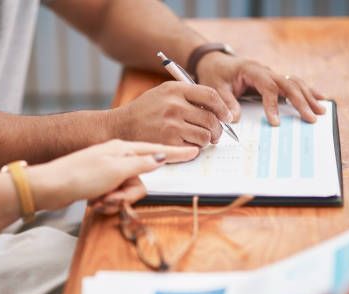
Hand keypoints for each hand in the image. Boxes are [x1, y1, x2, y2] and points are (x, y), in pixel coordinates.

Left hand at [26, 140, 197, 211]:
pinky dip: (106, 202)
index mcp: (123, 149)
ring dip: (115, 201)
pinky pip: (113, 196)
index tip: (193, 151)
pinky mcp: (98, 184)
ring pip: (126, 191)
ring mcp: (107, 171)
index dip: (174, 154)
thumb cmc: (81, 174)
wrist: (50, 185)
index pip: (155, 151)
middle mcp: (117, 158)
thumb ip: (141, 163)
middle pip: (139, 180)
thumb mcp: (116, 168)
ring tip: (98, 200)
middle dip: (127, 194)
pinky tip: (93, 202)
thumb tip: (161, 157)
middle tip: (111, 197)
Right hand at [110, 81, 232, 146]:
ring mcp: (171, 125)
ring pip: (206, 136)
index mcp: (175, 90)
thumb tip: (218, 109)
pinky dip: (194, 149)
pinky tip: (186, 145)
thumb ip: (188, 96)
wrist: (121, 126)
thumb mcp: (164, 93)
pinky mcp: (168, 143)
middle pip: (211, 118)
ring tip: (199, 140)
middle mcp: (174, 106)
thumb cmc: (145, 111)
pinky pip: (194, 148)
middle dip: (218, 129)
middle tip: (216, 134)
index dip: (223, 108)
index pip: (211, 95)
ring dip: (206, 140)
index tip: (227, 116)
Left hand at [196, 52, 325, 125]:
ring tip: (320, 111)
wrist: (215, 61)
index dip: (272, 105)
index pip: (267, 87)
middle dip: (301, 101)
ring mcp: (272, 73)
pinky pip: (294, 83)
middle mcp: (265, 70)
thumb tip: (235, 119)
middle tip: (311, 118)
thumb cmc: (215, 74)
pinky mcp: (274, 78)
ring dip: (308, 97)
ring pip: (294, 83)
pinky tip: (320, 98)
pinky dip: (307, 91)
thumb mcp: (215, 88)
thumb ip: (226, 102)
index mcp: (251, 70)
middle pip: (288, 84)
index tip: (275, 123)